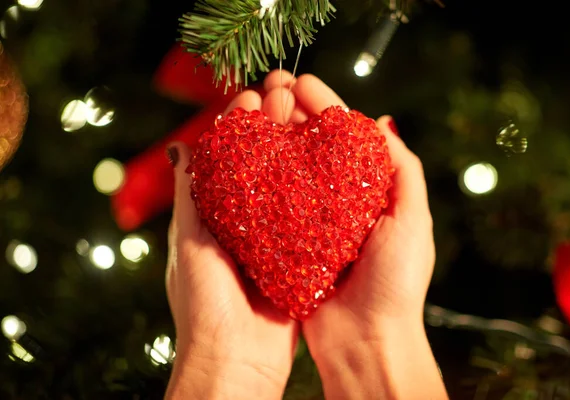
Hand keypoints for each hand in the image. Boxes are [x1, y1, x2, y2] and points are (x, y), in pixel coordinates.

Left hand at [164, 89, 299, 398]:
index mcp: (215, 217)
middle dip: (273, 126)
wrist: (236, 361)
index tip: (253, 94)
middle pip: (262, 163)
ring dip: (297, 148)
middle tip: (287, 91)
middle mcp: (247, 223)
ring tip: (310, 112)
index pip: (229, 158)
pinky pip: (311, 218)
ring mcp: (276, 238)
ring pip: (288, 184)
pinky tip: (333, 160)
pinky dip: (319, 189)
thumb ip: (191, 195)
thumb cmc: (204, 302)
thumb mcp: (189, 243)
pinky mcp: (300, 256)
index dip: (240, 124)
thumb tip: (181, 148)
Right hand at [264, 71, 446, 398]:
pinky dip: (257, 179)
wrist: (366, 343)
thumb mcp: (413, 220)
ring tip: (252, 112)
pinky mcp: (286, 244)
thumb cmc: (396, 283)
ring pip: (288, 171)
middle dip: (292, 115)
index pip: (345, 137)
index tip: (301, 81)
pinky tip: (242, 156)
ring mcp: (309, 222)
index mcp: (369, 193)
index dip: (325, 105)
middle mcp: (338, 203)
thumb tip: (382, 121)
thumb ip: (403, 170)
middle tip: (269, 87)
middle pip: (312, 148)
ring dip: (272, 139)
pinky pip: (269, 205)